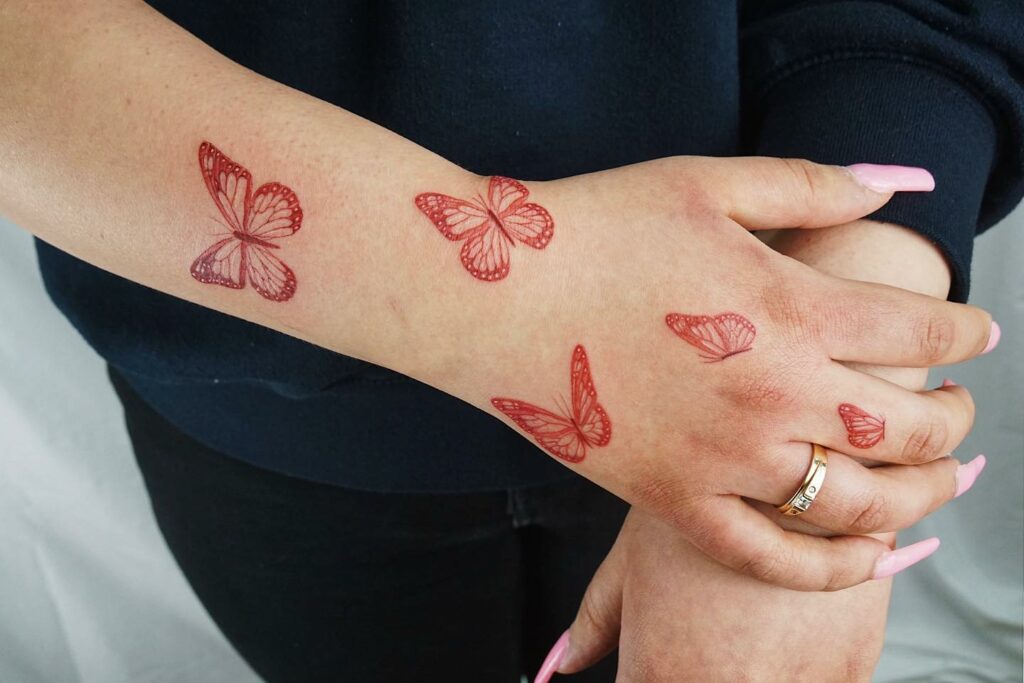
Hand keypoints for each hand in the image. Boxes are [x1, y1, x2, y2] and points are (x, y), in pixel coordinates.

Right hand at [533, 218, 987, 682]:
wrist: (490, 291)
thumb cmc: (592, 229)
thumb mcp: (706, 184)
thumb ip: (811, 185)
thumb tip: (896, 184)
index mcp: (787, 307)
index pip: (922, 331)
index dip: (967, 331)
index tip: (976, 332)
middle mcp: (770, 393)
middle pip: (909, 429)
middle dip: (955, 418)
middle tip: (957, 405)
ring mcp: (721, 458)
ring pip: (859, 504)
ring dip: (920, 495)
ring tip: (933, 478)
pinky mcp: (671, 498)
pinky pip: (771, 557)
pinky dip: (834, 570)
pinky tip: (871, 556)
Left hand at [538, 509, 889, 682]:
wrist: (811, 457)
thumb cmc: (712, 498)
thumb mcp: (635, 554)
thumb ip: (596, 620)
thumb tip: (561, 663)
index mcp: (665, 671)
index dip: (645, 675)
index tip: (651, 658)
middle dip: (695, 670)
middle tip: (706, 625)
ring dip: (753, 667)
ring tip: (748, 613)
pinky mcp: (851, 670)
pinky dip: (801, 663)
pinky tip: (789, 612)